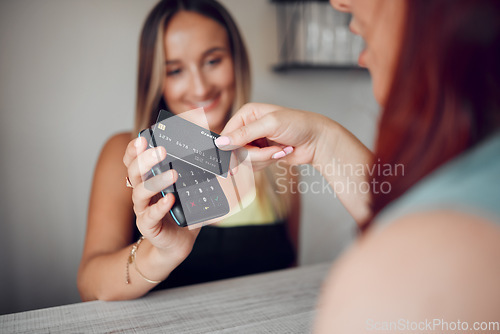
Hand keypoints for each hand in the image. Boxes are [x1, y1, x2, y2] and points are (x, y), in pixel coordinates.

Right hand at [123, 137, 199, 255]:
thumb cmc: (182, 211)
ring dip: (156, 181)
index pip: (133, 161)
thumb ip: (199, 173)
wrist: (178, 242)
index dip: (134, 150)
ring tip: (173, 174)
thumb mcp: (190, 189)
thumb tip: (220, 156)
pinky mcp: (148, 225)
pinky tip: (169, 199)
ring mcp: (143, 209)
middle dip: (145, 159)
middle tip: (160, 150)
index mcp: (148, 179)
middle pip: (134, 172)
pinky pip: (150, 215)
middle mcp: (142, 192)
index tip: (143, 138)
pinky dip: (160, 206)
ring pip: (141, 192)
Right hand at [217, 103, 333, 169]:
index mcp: (247, 114)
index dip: (230, 147)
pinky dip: (268, 162)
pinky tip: (281, 153)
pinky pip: (254, 166)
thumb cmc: (299, 125)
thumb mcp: (270, 124)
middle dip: (255, 154)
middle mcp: (248, 128)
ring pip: (245, 160)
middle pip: (235, 150)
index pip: (227, 134)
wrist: (317, 140)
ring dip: (264, 159)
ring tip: (280, 149)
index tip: (236, 158)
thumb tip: (221, 142)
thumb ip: (244, 134)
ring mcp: (255, 142)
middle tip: (271, 150)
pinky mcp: (262, 155)